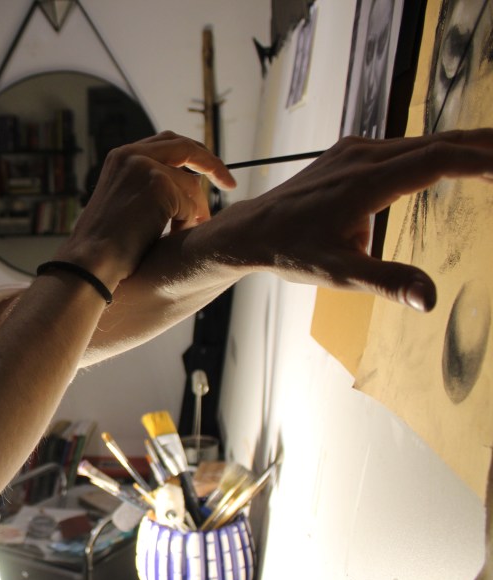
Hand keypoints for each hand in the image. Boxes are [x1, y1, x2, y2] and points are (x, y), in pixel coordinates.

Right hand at [54, 131, 235, 289]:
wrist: (90, 263)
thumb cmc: (106, 245)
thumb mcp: (125, 204)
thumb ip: (149, 186)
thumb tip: (192, 187)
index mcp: (120, 157)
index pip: (166, 143)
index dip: (192, 154)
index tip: (210, 171)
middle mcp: (130, 154)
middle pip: (185, 148)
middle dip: (211, 164)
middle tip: (228, 183)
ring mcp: (143, 166)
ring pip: (189, 183)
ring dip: (192, 211)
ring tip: (181, 232)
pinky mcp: (157, 184)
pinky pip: (188, 203)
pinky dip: (185, 223)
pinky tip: (168, 238)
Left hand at [200, 128, 492, 310]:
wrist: (250, 231)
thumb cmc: (291, 253)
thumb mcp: (337, 274)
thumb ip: (387, 282)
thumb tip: (429, 298)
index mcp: (365, 182)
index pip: (438, 160)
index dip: (481, 159)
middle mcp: (362, 157)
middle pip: (438, 142)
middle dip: (486, 146)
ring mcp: (355, 151)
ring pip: (423, 141)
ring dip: (465, 147)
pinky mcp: (349, 153)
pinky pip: (403, 145)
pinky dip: (437, 150)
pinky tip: (458, 159)